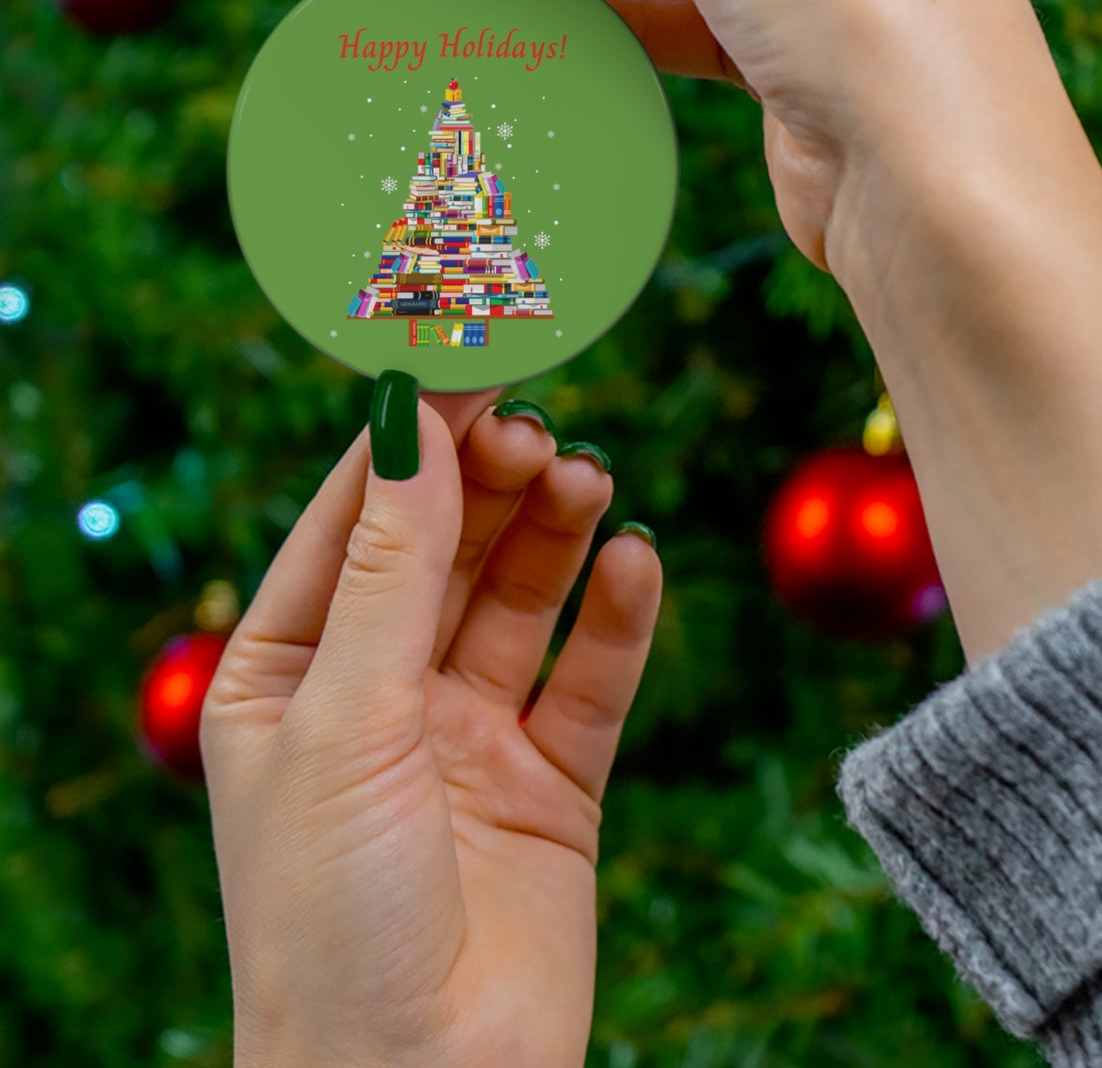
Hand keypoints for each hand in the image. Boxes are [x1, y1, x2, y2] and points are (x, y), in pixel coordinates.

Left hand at [201, 385, 661, 1067]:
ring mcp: (469, 736)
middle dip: (490, 483)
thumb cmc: (331, 915)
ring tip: (587, 479)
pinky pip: (591, 678)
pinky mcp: (552, 782)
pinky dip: (617, 617)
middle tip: (538, 429)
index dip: (410, 441)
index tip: (468, 362)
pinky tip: (635, 563)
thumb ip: (391, 568)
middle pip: (446, 548)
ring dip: (555, 533)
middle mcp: (380, 694)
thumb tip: (412, 422)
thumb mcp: (346, 719)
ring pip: (521, 599)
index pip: (353, 521)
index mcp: (289, 674)